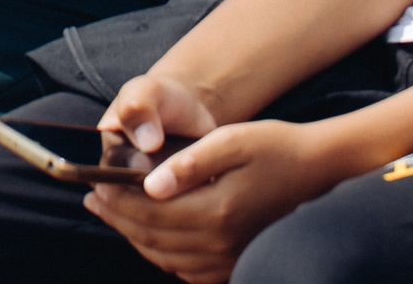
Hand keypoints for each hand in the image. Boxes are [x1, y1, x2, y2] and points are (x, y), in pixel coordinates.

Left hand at [84, 116, 357, 282]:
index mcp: (217, 211)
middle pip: (153, 238)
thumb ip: (189, 163)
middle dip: (117, 219)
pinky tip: (152, 235)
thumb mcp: (231, 141)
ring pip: (167, 258)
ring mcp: (232, 259)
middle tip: (93, 200)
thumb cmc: (274, 147)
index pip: (149, 213)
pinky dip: (163, 255)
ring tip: (113, 214)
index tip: (93, 185)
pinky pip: (189, 270)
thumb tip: (149, 184)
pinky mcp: (238, 263)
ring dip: (135, 237)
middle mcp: (223, 244)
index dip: (116, 201)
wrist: (319, 171)